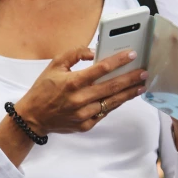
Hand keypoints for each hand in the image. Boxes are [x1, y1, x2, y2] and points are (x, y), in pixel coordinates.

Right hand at [15, 46, 145, 135]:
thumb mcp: (54, 66)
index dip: (119, 61)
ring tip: (140, 86)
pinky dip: (115, 104)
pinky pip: (104, 112)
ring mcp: (84, 114)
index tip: (132, 55)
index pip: (101, 69)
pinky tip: (124, 97)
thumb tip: (94, 52)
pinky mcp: (86, 125)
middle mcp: (80, 99)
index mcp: (72, 82)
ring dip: (128, 93)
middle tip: (144, 72)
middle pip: (112, 87)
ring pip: (112, 102)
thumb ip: (75, 55)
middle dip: (130, 78)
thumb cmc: (43, 90)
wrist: (33, 118)